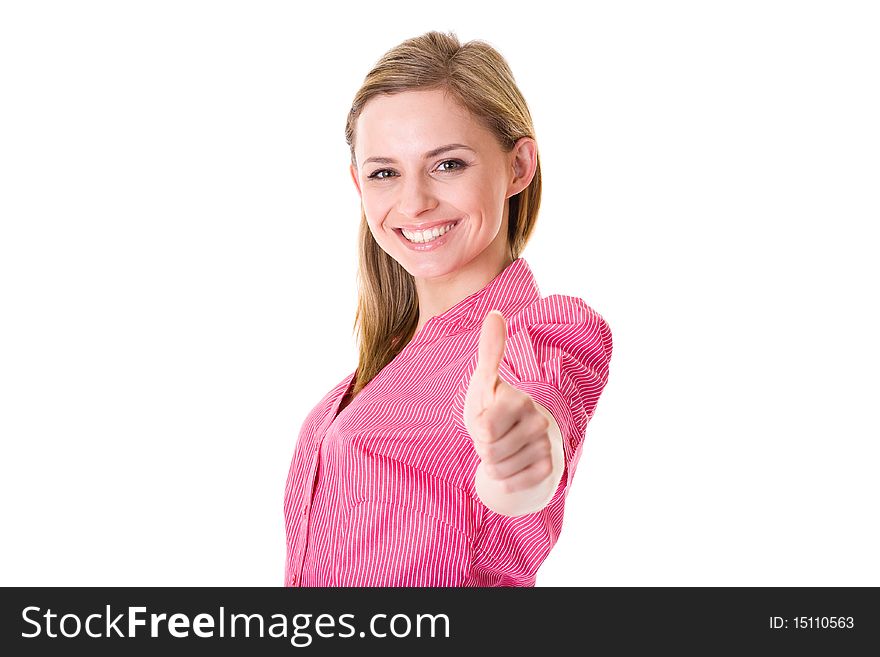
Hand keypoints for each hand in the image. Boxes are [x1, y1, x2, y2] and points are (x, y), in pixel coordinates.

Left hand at [463, 310, 560, 513]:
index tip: (484, 416)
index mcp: (519, 400)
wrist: (517, 432)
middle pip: (489, 452)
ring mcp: (546, 445)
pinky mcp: (548, 467)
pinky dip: (506, 479)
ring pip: (499, 471)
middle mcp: (538, 421)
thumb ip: (490, 349)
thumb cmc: (494, 403)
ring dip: (492, 464)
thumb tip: (495, 313)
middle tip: (492, 435)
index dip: (475, 428)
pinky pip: (515, 483)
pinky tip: (512, 464)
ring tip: (500, 447)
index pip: (483, 430)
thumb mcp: (485, 379)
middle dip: (482, 448)